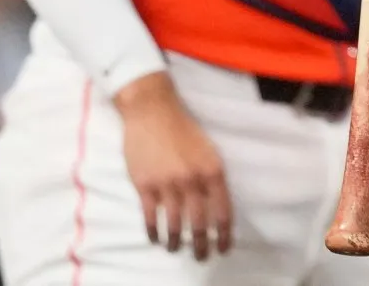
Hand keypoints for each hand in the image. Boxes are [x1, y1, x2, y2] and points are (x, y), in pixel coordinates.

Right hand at [112, 72, 232, 258]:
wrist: (152, 110)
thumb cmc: (183, 128)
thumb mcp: (207, 151)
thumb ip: (211, 178)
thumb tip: (214, 207)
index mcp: (213, 170)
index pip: (222, 211)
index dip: (224, 234)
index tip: (224, 248)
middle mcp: (192, 180)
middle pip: (199, 224)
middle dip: (202, 246)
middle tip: (203, 257)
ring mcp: (167, 184)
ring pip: (175, 225)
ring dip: (177, 243)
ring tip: (177, 250)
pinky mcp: (144, 185)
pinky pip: (151, 217)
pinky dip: (154, 232)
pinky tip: (156, 239)